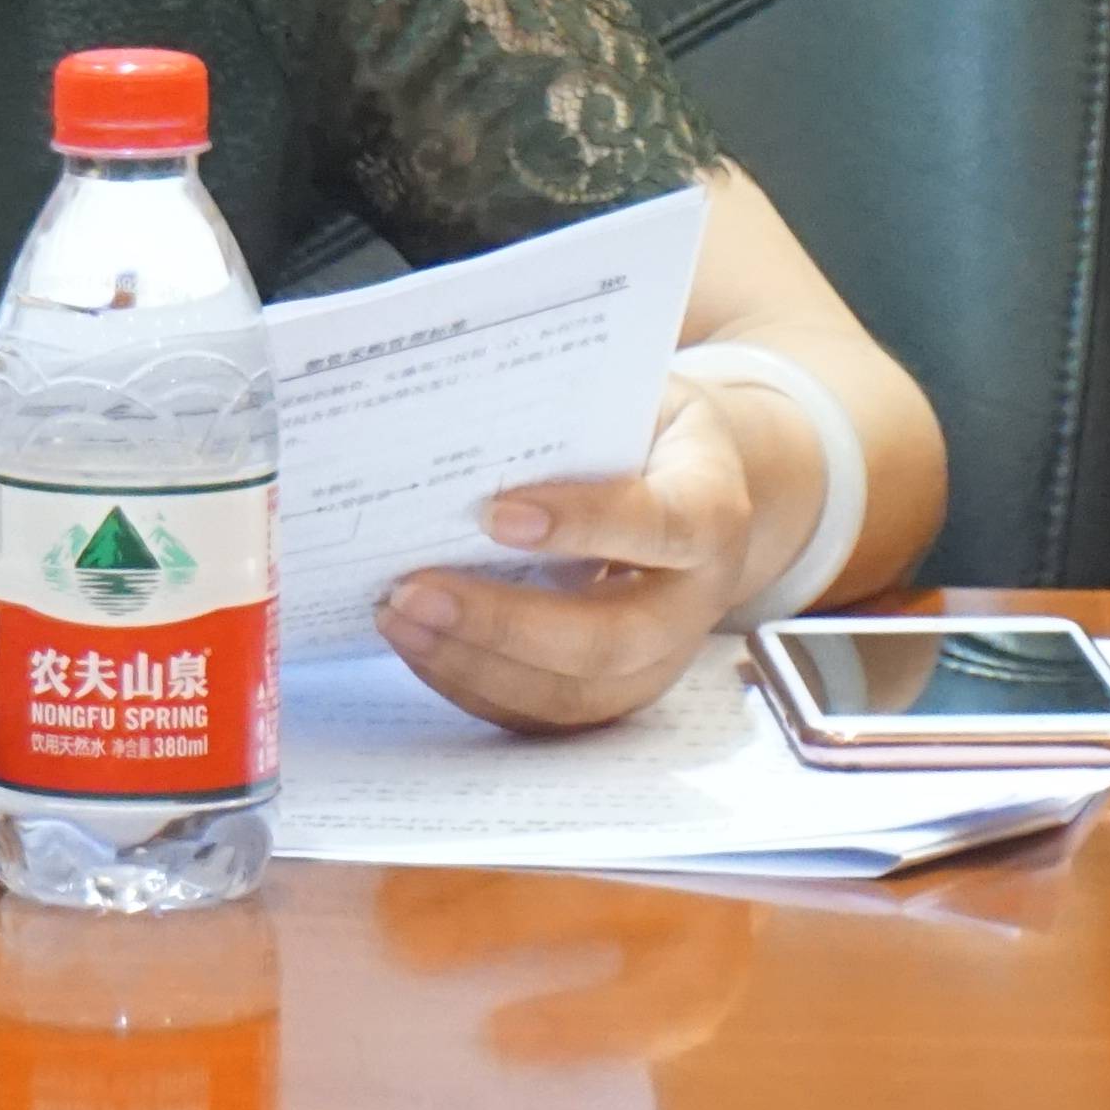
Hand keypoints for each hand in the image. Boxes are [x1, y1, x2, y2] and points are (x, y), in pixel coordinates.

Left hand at [373, 376, 768, 730]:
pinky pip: (551, 714)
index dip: (583, 524)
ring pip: (578, 692)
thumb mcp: (635, 396)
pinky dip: (477, 686)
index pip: (658, 526)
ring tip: (399, 619)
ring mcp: (663, 658)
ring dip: (477, 665)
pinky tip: (420, 646)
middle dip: (505, 624)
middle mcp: (697, 598)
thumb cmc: (649, 434)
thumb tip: (471, 415)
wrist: (701, 493)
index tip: (493, 514)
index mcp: (710, 508)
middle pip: (614, 638)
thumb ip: (573, 408)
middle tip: (413, 591)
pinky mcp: (622, 691)